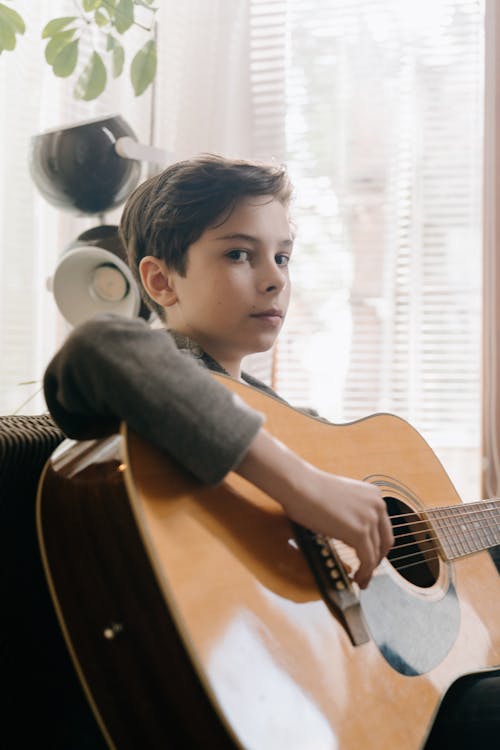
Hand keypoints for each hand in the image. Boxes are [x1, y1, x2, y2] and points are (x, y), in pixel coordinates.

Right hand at [281, 468, 392, 588]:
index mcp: (374, 495)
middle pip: (385, 541)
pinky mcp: (360, 533)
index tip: (370, 557)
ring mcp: (370, 519)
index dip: (378, 546)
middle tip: (366, 572)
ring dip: (369, 570)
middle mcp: (378, 505)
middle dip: (377, 559)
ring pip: (376, 553)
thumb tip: (350, 531)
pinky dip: (364, 573)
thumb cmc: (309, 490)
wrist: (299, 486)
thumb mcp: (340, 499)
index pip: (383, 527)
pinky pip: (367, 560)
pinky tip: (356, 578)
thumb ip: (352, 512)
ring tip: (360, 580)